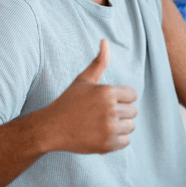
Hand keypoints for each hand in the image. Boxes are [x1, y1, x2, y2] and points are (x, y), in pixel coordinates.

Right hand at [48, 39, 137, 153]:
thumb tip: (105, 40)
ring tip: (101, 123)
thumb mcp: (83, 79)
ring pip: (131, 126)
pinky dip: (117, 140)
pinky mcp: (107, 145)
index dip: (121, 97)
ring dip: (120, 126)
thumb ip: (99, 61)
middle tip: (102, 113)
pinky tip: (102, 134)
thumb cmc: (69, 101)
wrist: (52, 128)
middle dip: (121, 111)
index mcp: (107, 92)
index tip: (107, 101)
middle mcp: (110, 109)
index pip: (132, 94)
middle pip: (133, 111)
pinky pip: (126, 141)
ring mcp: (109, 129)